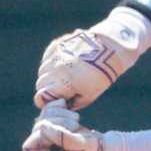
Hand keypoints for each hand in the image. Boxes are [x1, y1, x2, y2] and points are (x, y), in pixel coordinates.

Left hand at [22, 107, 120, 150]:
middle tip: (75, 124)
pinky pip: (46, 109)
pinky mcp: (49, 124)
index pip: (30, 147)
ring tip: (76, 119)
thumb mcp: (79, 144)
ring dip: (60, 114)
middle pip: (36, 129)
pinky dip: (57, 106)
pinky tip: (67, 108)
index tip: (61, 131)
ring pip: (42, 117)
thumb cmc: (89, 150)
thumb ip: (62, 137)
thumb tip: (42, 126)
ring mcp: (43, 136)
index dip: (42, 136)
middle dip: (57, 122)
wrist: (97, 145)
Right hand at [35, 7, 150, 110]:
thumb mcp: (89, 96)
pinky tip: (65, 65)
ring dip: (50, 76)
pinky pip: (47, 58)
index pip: (41, 96)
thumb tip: (60, 105)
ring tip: (65, 77)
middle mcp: (56, 67)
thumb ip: (72, 103)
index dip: (46, 101)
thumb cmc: (101, 76)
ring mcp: (55, 54)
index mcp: (64, 82)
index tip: (54, 102)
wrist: (110, 50)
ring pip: (42, 70)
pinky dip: (52, 64)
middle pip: (40, 84)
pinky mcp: (56, 45)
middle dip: (48, 90)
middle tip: (61, 90)